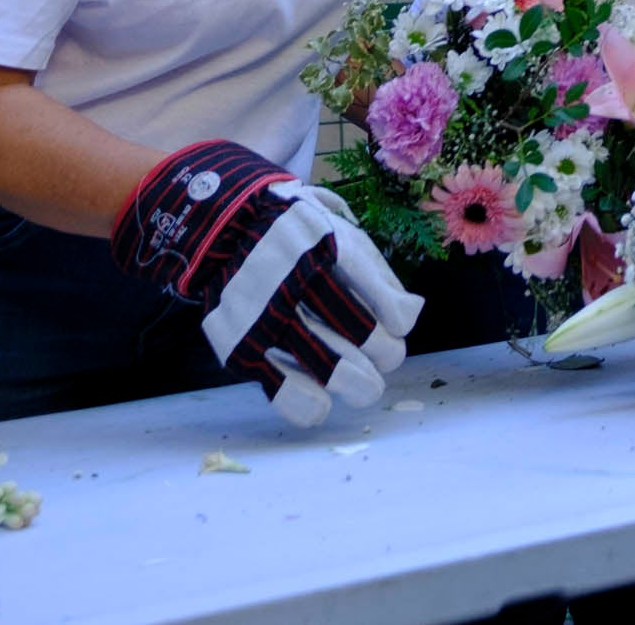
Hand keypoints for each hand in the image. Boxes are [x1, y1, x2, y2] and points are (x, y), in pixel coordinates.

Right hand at [112, 142, 421, 427]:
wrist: (225, 227)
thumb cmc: (301, 240)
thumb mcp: (342, 237)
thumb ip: (377, 276)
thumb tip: (409, 319)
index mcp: (322, 242)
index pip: (369, 285)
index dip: (392, 315)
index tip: (397, 328)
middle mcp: (291, 277)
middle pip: (353, 329)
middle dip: (382, 354)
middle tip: (386, 359)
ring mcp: (262, 312)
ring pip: (323, 362)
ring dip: (354, 382)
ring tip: (366, 388)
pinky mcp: (238, 343)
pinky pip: (276, 385)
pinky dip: (303, 403)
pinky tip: (319, 407)